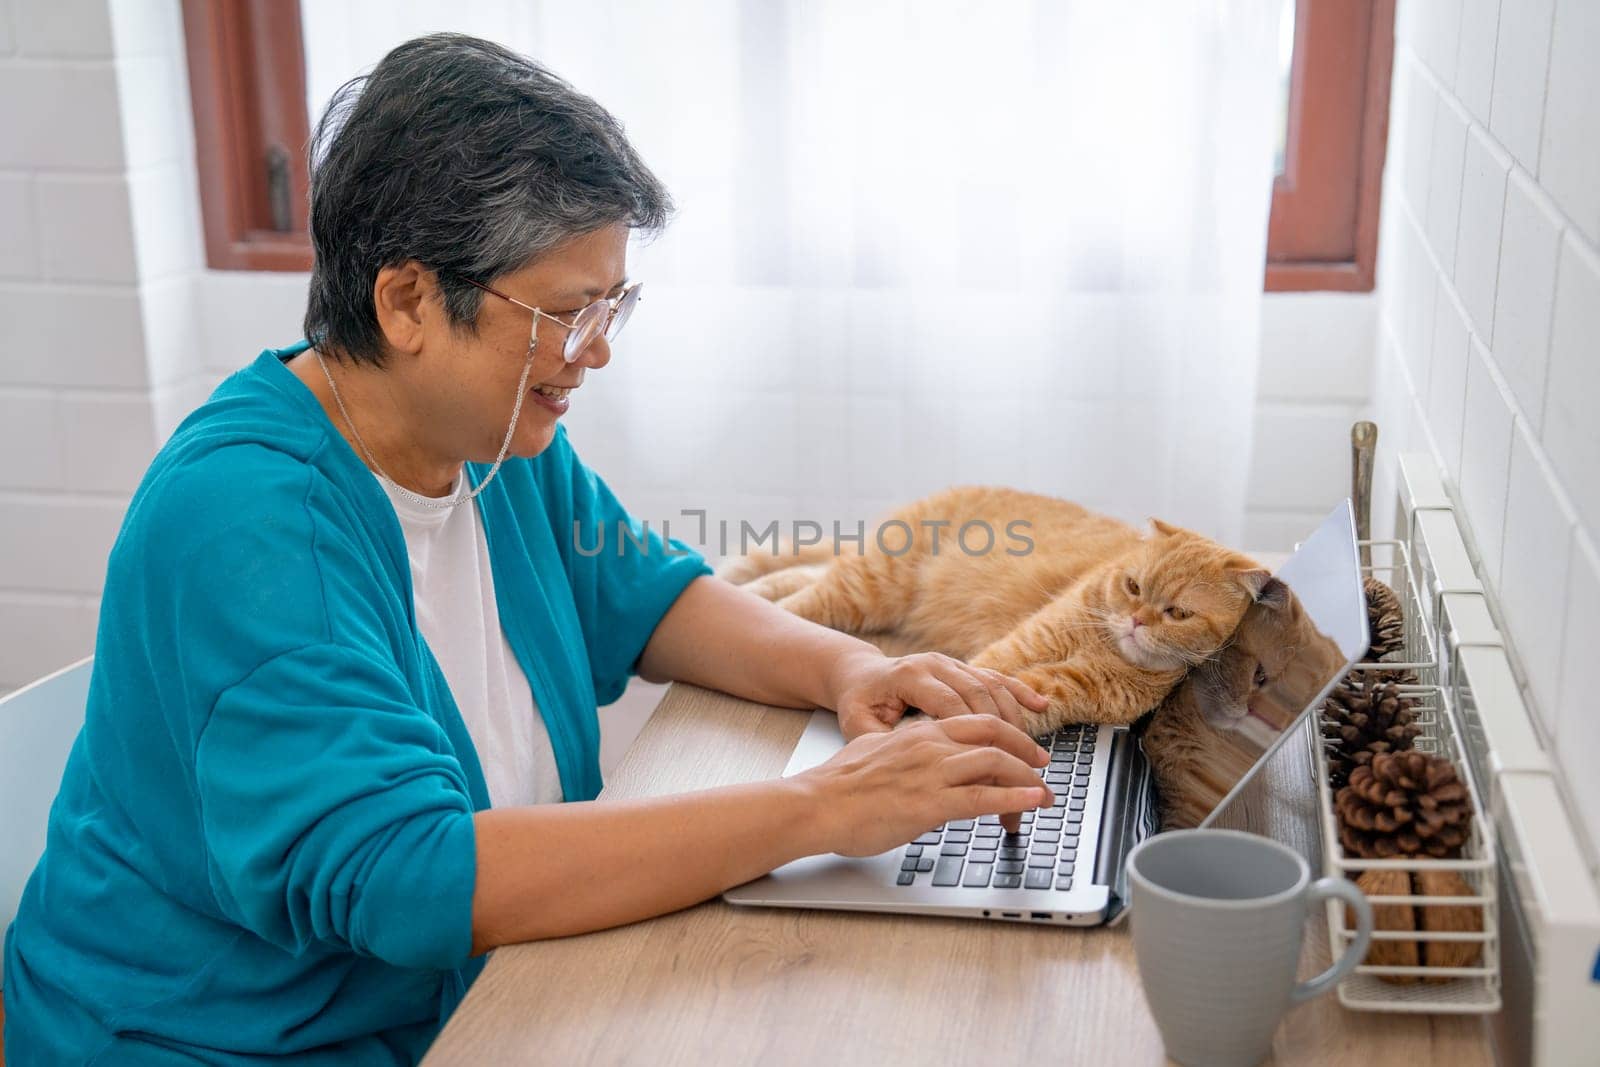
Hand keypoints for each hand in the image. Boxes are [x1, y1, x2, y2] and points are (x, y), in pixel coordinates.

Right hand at [797, 715, 1053, 854]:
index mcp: (917, 733)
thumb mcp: (876, 756)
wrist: (813, 804)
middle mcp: (928, 744)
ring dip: (1027, 778)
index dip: (1005, 731)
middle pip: (992, 731)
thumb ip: (903, 756)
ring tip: (1044, 793)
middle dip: (1025, 747)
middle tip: (1042, 764)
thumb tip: (915, 768)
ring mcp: (930, 772)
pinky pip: (982, 797)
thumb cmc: (837, 787)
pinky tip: (1031, 803)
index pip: (973, 719)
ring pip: (994, 761)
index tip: (1021, 746)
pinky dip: (1014, 798)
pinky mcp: (928, 803)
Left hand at [824, 649, 1050, 740]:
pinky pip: (996, 677)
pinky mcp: (962, 667)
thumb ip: (880, 740)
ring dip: (1015, 717)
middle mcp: (934, 663)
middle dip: (1003, 729)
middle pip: (978, 693)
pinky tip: (1040, 707)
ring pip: (992, 685)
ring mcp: (951, 663)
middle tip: (1023, 762)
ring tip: (1032, 750)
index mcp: (909, 675)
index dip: (972, 732)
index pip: (949, 703)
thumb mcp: (858, 724)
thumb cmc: (859, 703)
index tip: (991, 762)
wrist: (860, 675)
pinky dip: (1019, 692)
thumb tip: (904, 760)